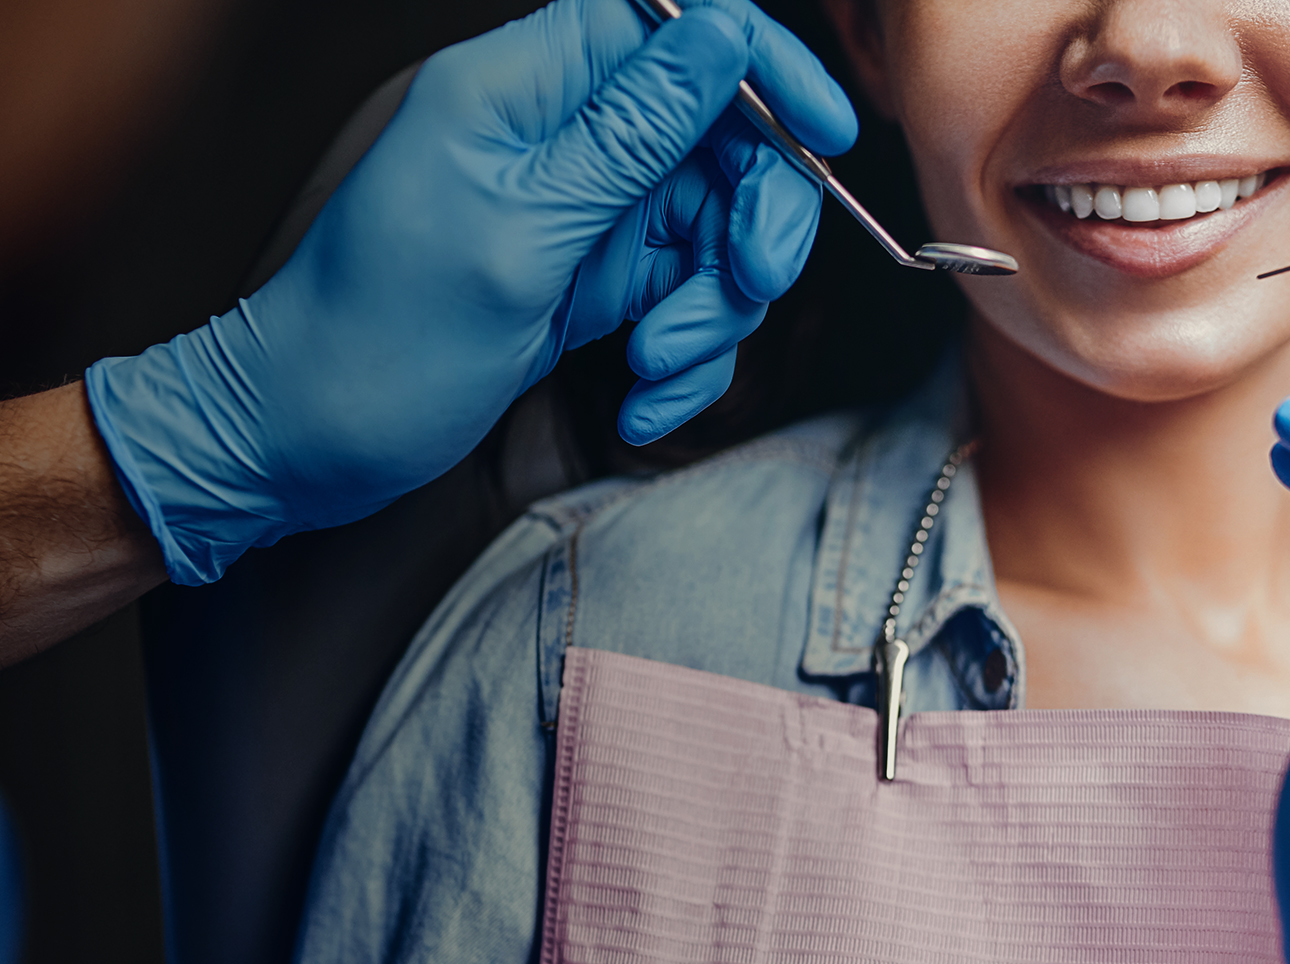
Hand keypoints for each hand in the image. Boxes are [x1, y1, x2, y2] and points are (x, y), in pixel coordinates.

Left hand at [83, 0, 855, 584]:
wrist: (313, 441)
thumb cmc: (380, 335)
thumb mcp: (518, 230)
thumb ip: (630, 130)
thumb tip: (724, 33)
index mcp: (527, 87)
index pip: (676, 26)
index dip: (763, 67)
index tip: (823, 135)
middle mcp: (566, 139)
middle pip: (721, 140)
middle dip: (751, 222)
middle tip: (747, 286)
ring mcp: (586, 213)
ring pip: (714, 234)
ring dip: (710, 313)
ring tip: (652, 367)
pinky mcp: (596, 281)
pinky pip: (684, 301)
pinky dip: (682, 359)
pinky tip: (638, 400)